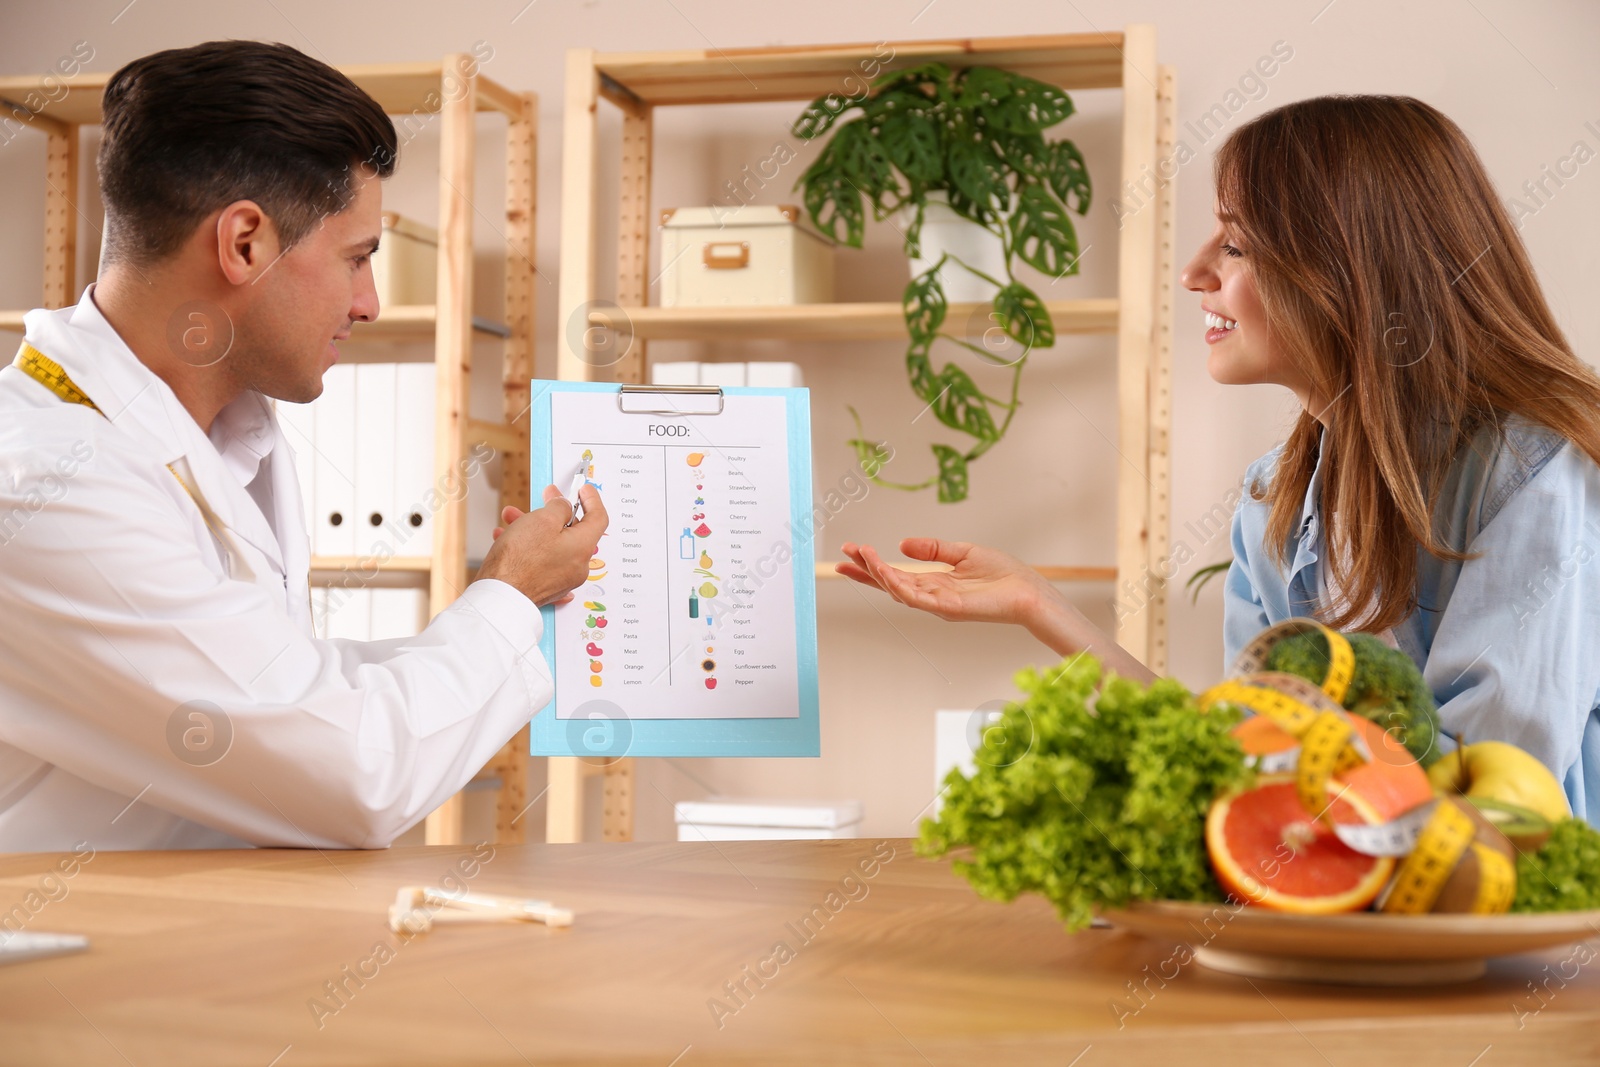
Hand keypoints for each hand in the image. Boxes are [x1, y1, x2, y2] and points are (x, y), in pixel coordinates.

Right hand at [477, 484, 607, 606]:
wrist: (499, 597)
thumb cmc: (519, 559)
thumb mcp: (542, 520)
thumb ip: (560, 507)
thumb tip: (564, 507)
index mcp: (583, 548)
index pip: (599, 518)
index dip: (592, 500)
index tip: (584, 489)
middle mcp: (577, 566)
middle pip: (573, 531)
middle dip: (554, 512)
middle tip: (546, 496)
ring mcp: (562, 579)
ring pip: (553, 544)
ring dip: (533, 527)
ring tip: (511, 517)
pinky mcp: (546, 588)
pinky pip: (542, 560)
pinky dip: (529, 546)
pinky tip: (509, 539)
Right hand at [836, 538, 1049, 625]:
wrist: (1028, 592)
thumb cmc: (1003, 576)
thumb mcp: (963, 552)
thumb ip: (933, 548)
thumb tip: (902, 544)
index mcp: (935, 583)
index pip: (897, 575)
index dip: (872, 566)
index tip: (851, 553)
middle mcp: (931, 596)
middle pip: (890, 585)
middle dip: (865, 572)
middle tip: (842, 557)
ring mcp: (937, 604)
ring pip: (898, 590)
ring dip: (876, 573)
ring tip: (860, 555)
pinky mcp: (947, 608)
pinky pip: (915, 597)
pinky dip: (897, 583)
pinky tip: (884, 569)